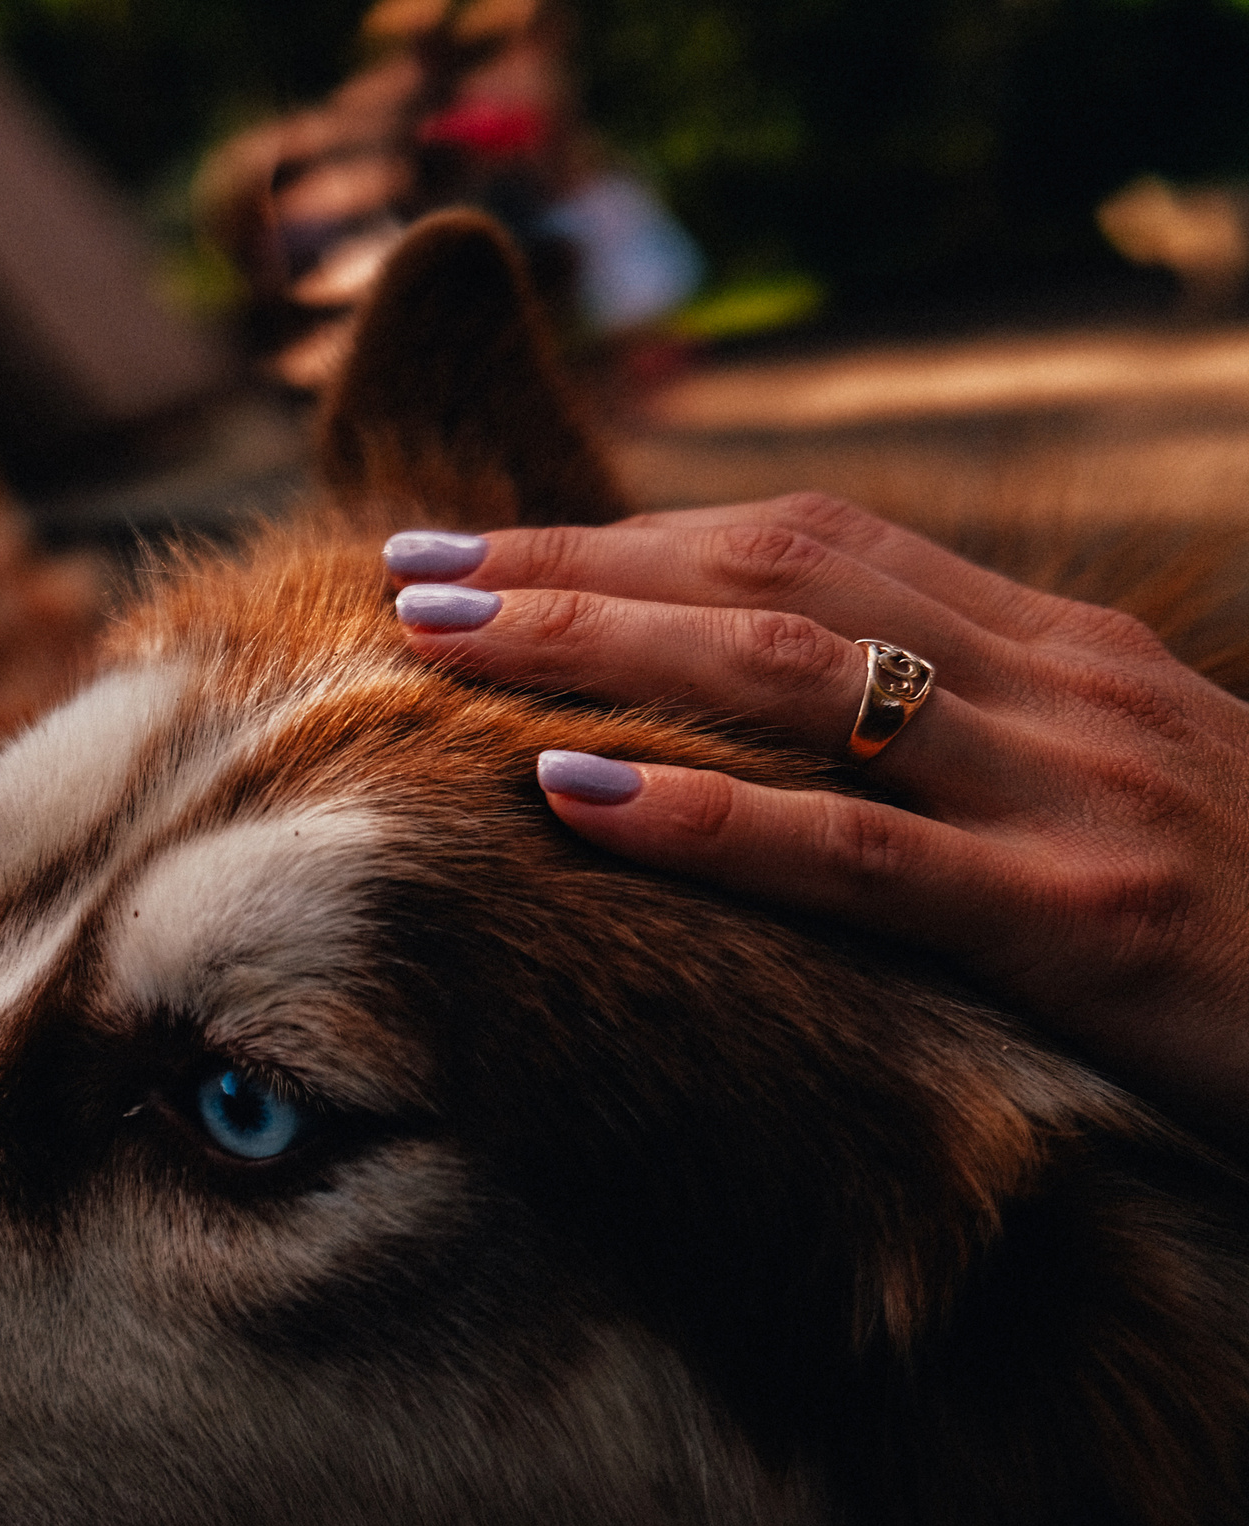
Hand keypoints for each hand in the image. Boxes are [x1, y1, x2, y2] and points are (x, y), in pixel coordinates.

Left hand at [387, 494, 1248, 1132]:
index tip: (483, 549)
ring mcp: (1080, 798)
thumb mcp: (1098, 804)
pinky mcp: (1091, 930)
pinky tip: (571, 794)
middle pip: (773, 579)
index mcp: (1057, 652)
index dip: (631, 535)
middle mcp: (1062, 690)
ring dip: (598, 648)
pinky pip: (860, 854)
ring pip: (794, 679)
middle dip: (577, 568)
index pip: (808, 544)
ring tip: (443, 646)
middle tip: (412, 575)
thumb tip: (749, 738)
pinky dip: (705, 814)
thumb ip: (955, 750)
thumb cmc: (1242, 938)